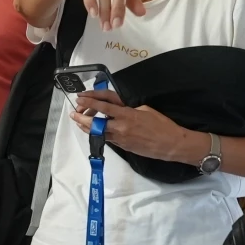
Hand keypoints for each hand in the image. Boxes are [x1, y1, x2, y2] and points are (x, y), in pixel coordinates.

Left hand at [70, 90, 198, 164]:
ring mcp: (120, 139)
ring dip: (86, 127)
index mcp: (127, 115)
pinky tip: (94, 130)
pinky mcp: (123, 147)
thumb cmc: (161, 124)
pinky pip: (107, 139)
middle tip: (74, 112)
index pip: (103, 107)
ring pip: (98, 133)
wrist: (170, 144)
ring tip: (78, 122)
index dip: (90, 101)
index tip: (80, 97)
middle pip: (95, 123)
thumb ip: (129, 109)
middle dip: (82, 117)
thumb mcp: (145, 110)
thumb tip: (120, 110)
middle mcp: (120, 127)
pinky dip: (98, 133)